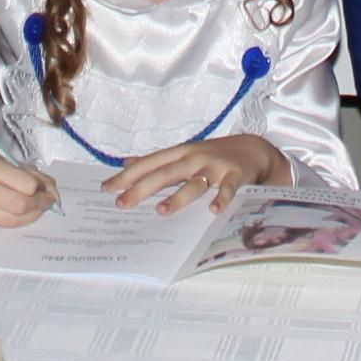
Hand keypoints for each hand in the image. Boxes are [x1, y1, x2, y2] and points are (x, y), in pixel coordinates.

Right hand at [0, 130, 53, 224]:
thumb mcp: (0, 157)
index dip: (42, 189)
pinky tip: (19, 211)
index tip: (49, 188)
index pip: (25, 186)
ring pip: (11, 220)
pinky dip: (14, 219)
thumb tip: (51, 190)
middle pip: (20, 206)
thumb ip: (25, 173)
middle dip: (39, 205)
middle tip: (47, 201)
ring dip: (30, 216)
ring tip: (36, 207)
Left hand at [109, 135, 285, 214]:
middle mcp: (194, 158)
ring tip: (161, 211)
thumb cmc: (213, 156)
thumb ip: (157, 161)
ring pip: (193, 183)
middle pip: (165, 173)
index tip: (107, 188)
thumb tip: (128, 163)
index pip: (149, 163)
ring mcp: (215, 167)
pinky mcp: (235, 176)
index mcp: (180, 153)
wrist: (253, 150)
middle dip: (142, 188)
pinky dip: (221, 199)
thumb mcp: (184, 154)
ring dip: (178, 196)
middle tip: (122, 203)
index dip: (128, 175)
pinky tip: (213, 210)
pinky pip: (228, 189)